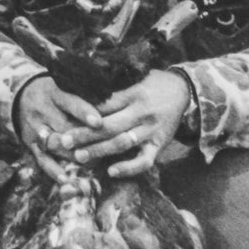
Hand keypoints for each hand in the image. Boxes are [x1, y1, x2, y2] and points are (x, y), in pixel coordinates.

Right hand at [16, 76, 102, 181]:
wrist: (21, 96)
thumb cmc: (56, 92)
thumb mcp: (67, 85)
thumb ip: (87, 93)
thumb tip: (114, 103)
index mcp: (55, 93)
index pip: (71, 103)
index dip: (85, 113)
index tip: (99, 123)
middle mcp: (43, 111)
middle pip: (63, 128)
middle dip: (84, 141)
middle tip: (106, 149)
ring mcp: (36, 129)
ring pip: (55, 145)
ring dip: (74, 156)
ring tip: (94, 163)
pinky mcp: (31, 144)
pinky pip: (42, 159)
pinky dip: (53, 171)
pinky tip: (65, 180)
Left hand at [61, 69, 190, 178]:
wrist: (184, 90)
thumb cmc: (154, 82)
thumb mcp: (135, 76)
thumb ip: (114, 86)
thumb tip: (84, 87)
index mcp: (134, 93)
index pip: (105, 105)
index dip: (84, 113)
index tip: (65, 119)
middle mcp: (142, 112)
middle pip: (109, 126)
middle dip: (84, 135)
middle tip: (63, 141)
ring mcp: (151, 130)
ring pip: (122, 143)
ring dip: (99, 151)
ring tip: (79, 157)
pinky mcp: (160, 144)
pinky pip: (144, 160)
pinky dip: (128, 168)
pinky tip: (111, 171)